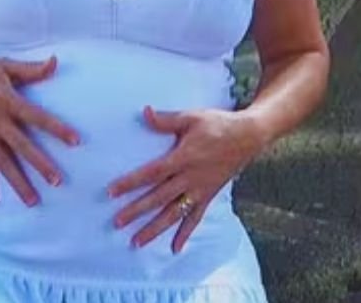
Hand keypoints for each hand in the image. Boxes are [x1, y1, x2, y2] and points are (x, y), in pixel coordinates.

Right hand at [0, 53, 80, 206]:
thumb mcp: (4, 65)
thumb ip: (30, 69)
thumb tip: (55, 61)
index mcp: (7, 101)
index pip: (37, 117)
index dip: (56, 128)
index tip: (75, 141)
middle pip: (21, 146)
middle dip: (40, 164)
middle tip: (57, 182)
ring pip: (2, 162)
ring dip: (18, 182)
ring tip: (33, 201)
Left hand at [106, 106, 266, 252]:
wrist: (248, 137)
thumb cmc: (218, 124)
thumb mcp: (192, 117)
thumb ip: (167, 120)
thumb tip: (145, 112)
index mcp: (183, 157)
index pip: (152, 173)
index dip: (131, 182)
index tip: (112, 192)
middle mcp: (190, 178)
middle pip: (159, 198)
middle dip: (137, 211)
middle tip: (117, 222)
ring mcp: (200, 190)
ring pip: (174, 213)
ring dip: (155, 228)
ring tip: (136, 241)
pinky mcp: (209, 196)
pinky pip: (196, 218)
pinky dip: (185, 234)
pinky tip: (174, 248)